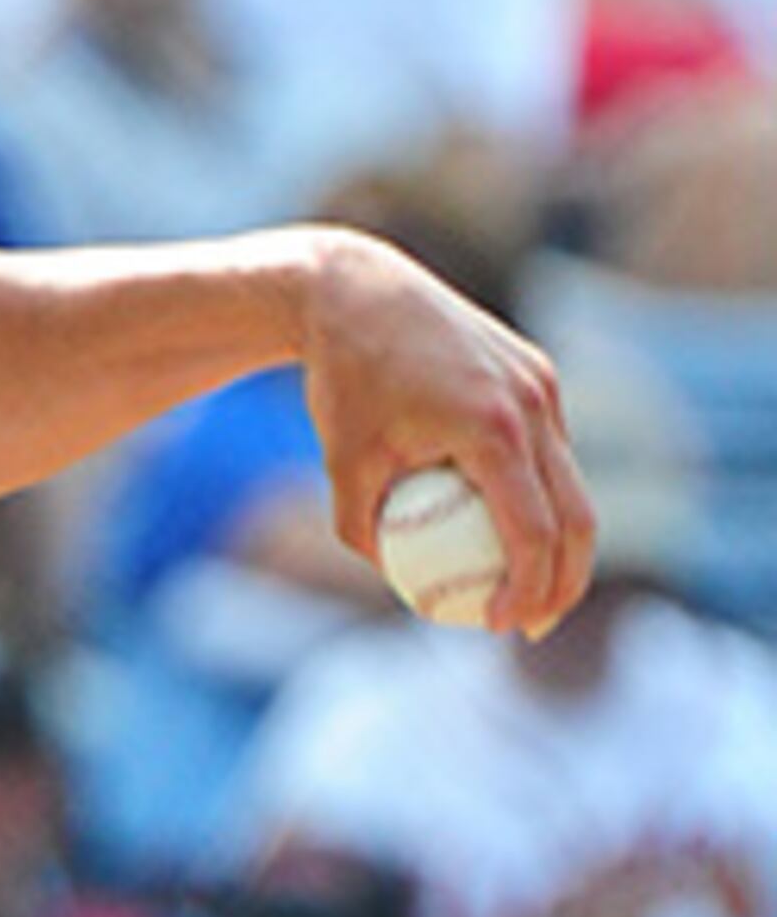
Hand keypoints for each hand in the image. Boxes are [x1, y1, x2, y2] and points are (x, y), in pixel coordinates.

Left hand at [295, 227, 593, 635]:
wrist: (356, 291)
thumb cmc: (342, 380)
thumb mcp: (341, 464)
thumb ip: (365, 531)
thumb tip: (399, 589)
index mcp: (492, 429)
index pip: (531, 531)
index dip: (526, 589)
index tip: (500, 625)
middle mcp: (532, 405)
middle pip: (576, 516)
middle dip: (565, 582)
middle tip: (533, 624)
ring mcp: (542, 384)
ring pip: (571, 481)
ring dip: (561, 539)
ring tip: (530, 586)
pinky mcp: (539, 372)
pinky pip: (551, 446)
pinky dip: (542, 489)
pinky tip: (510, 521)